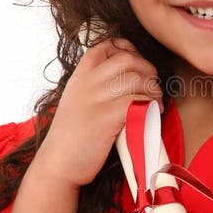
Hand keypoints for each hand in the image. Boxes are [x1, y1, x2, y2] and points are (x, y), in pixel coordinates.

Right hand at [34, 38, 162, 188]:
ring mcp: (95, 99)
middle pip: (127, 59)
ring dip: (153, 90)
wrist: (57, 165)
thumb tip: (129, 79)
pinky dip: (152, 106)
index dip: (128, 49)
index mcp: (79, 77)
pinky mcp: (106, 117)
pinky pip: (138, 101)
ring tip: (155, 103)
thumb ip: (94, 87)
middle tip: (152, 88)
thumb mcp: (76, 102)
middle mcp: (86, 83)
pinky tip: (152, 114)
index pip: (104, 47)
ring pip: (136, 79)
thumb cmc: (72, 138)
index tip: (138, 64)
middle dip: (147, 70)